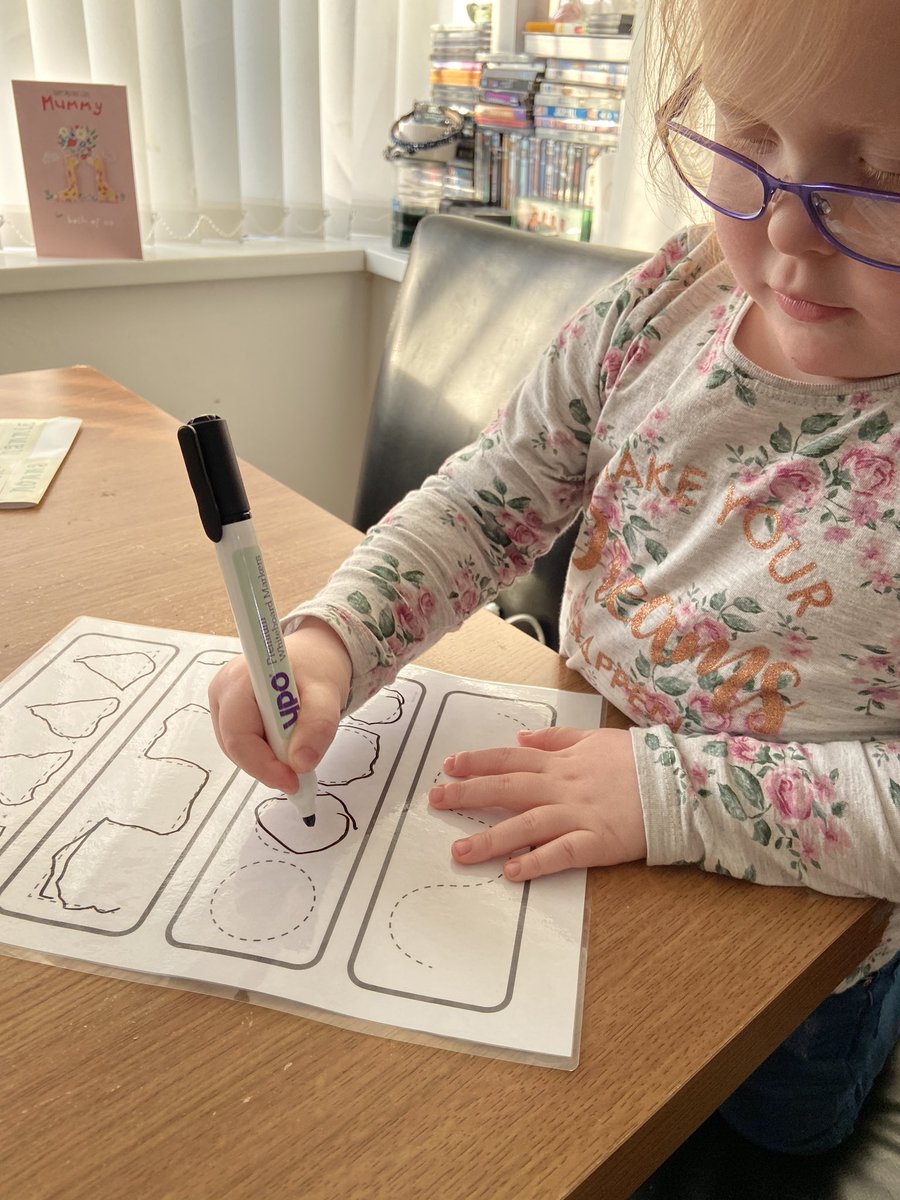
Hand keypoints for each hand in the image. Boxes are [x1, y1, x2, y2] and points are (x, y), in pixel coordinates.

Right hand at [208, 617, 351, 791]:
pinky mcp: (227, 712)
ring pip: (238, 748)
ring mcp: (221, 701)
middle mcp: (222, 690)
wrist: (313, 653)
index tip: (294, 782)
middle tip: (301, 770)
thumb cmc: (318, 668)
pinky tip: (285, 740)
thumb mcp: (328, 694)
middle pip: (236, 745)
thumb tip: (300, 764)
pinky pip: (243, 743)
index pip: (239, 735)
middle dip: (268, 764)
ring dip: (268, 758)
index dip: (263, 765)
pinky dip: (265, 750)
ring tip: (297, 745)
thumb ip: (318, 726)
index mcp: (240, 680)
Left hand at [428, 726, 645, 881]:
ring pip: (525, 825)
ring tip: (459, 851)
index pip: (509, 760)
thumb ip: (557, 740)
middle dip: (467, 795)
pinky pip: (561, 853)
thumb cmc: (638, 761)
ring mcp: (578, 815)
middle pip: (506, 789)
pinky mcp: (597, 843)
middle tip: (435, 801)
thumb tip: (522, 740)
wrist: (680, 783)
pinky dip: (535, 863)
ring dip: (490, 838)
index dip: (477, 763)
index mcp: (561, 763)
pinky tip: (511, 872)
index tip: (448, 766)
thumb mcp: (594, 739)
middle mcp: (562, 787)